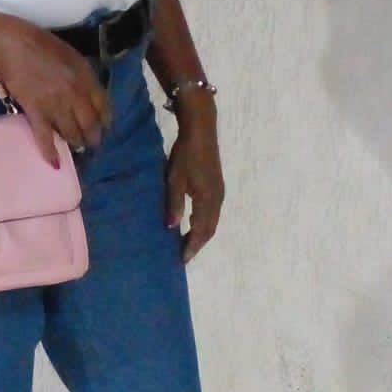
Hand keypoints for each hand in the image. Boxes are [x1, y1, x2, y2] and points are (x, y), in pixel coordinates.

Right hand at [0, 14, 112, 165]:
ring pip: (72, 133)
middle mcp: (75, 94)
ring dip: (76, 143)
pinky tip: (56, 163)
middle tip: (92, 143)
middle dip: (93, 137)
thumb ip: (84, 76)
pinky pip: (45, 137)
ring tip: (76, 147)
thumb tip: (89, 95)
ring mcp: (56, 105)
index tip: (104, 128)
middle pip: (90, 124)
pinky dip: (51, 152)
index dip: (105, 121)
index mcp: (86, 77)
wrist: (12, 46)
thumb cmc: (42, 46)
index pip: (104, 106)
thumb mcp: (72, 56)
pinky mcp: (36, 112)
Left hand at [165, 102, 222, 263]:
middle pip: (209, 229)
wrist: (201, 131)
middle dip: (197, 244)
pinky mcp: (217, 186)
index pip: (200, 230)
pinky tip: (194, 223)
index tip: (182, 260)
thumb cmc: (186, 154)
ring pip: (212, 221)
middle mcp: (217, 200)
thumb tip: (172, 228)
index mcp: (207, 200)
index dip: (192, 246)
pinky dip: (204, 223)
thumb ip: (174, 204)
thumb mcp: (175, 179)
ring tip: (188, 243)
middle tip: (184, 256)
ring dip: (202, 234)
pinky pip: (213, 212)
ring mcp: (219, 193)